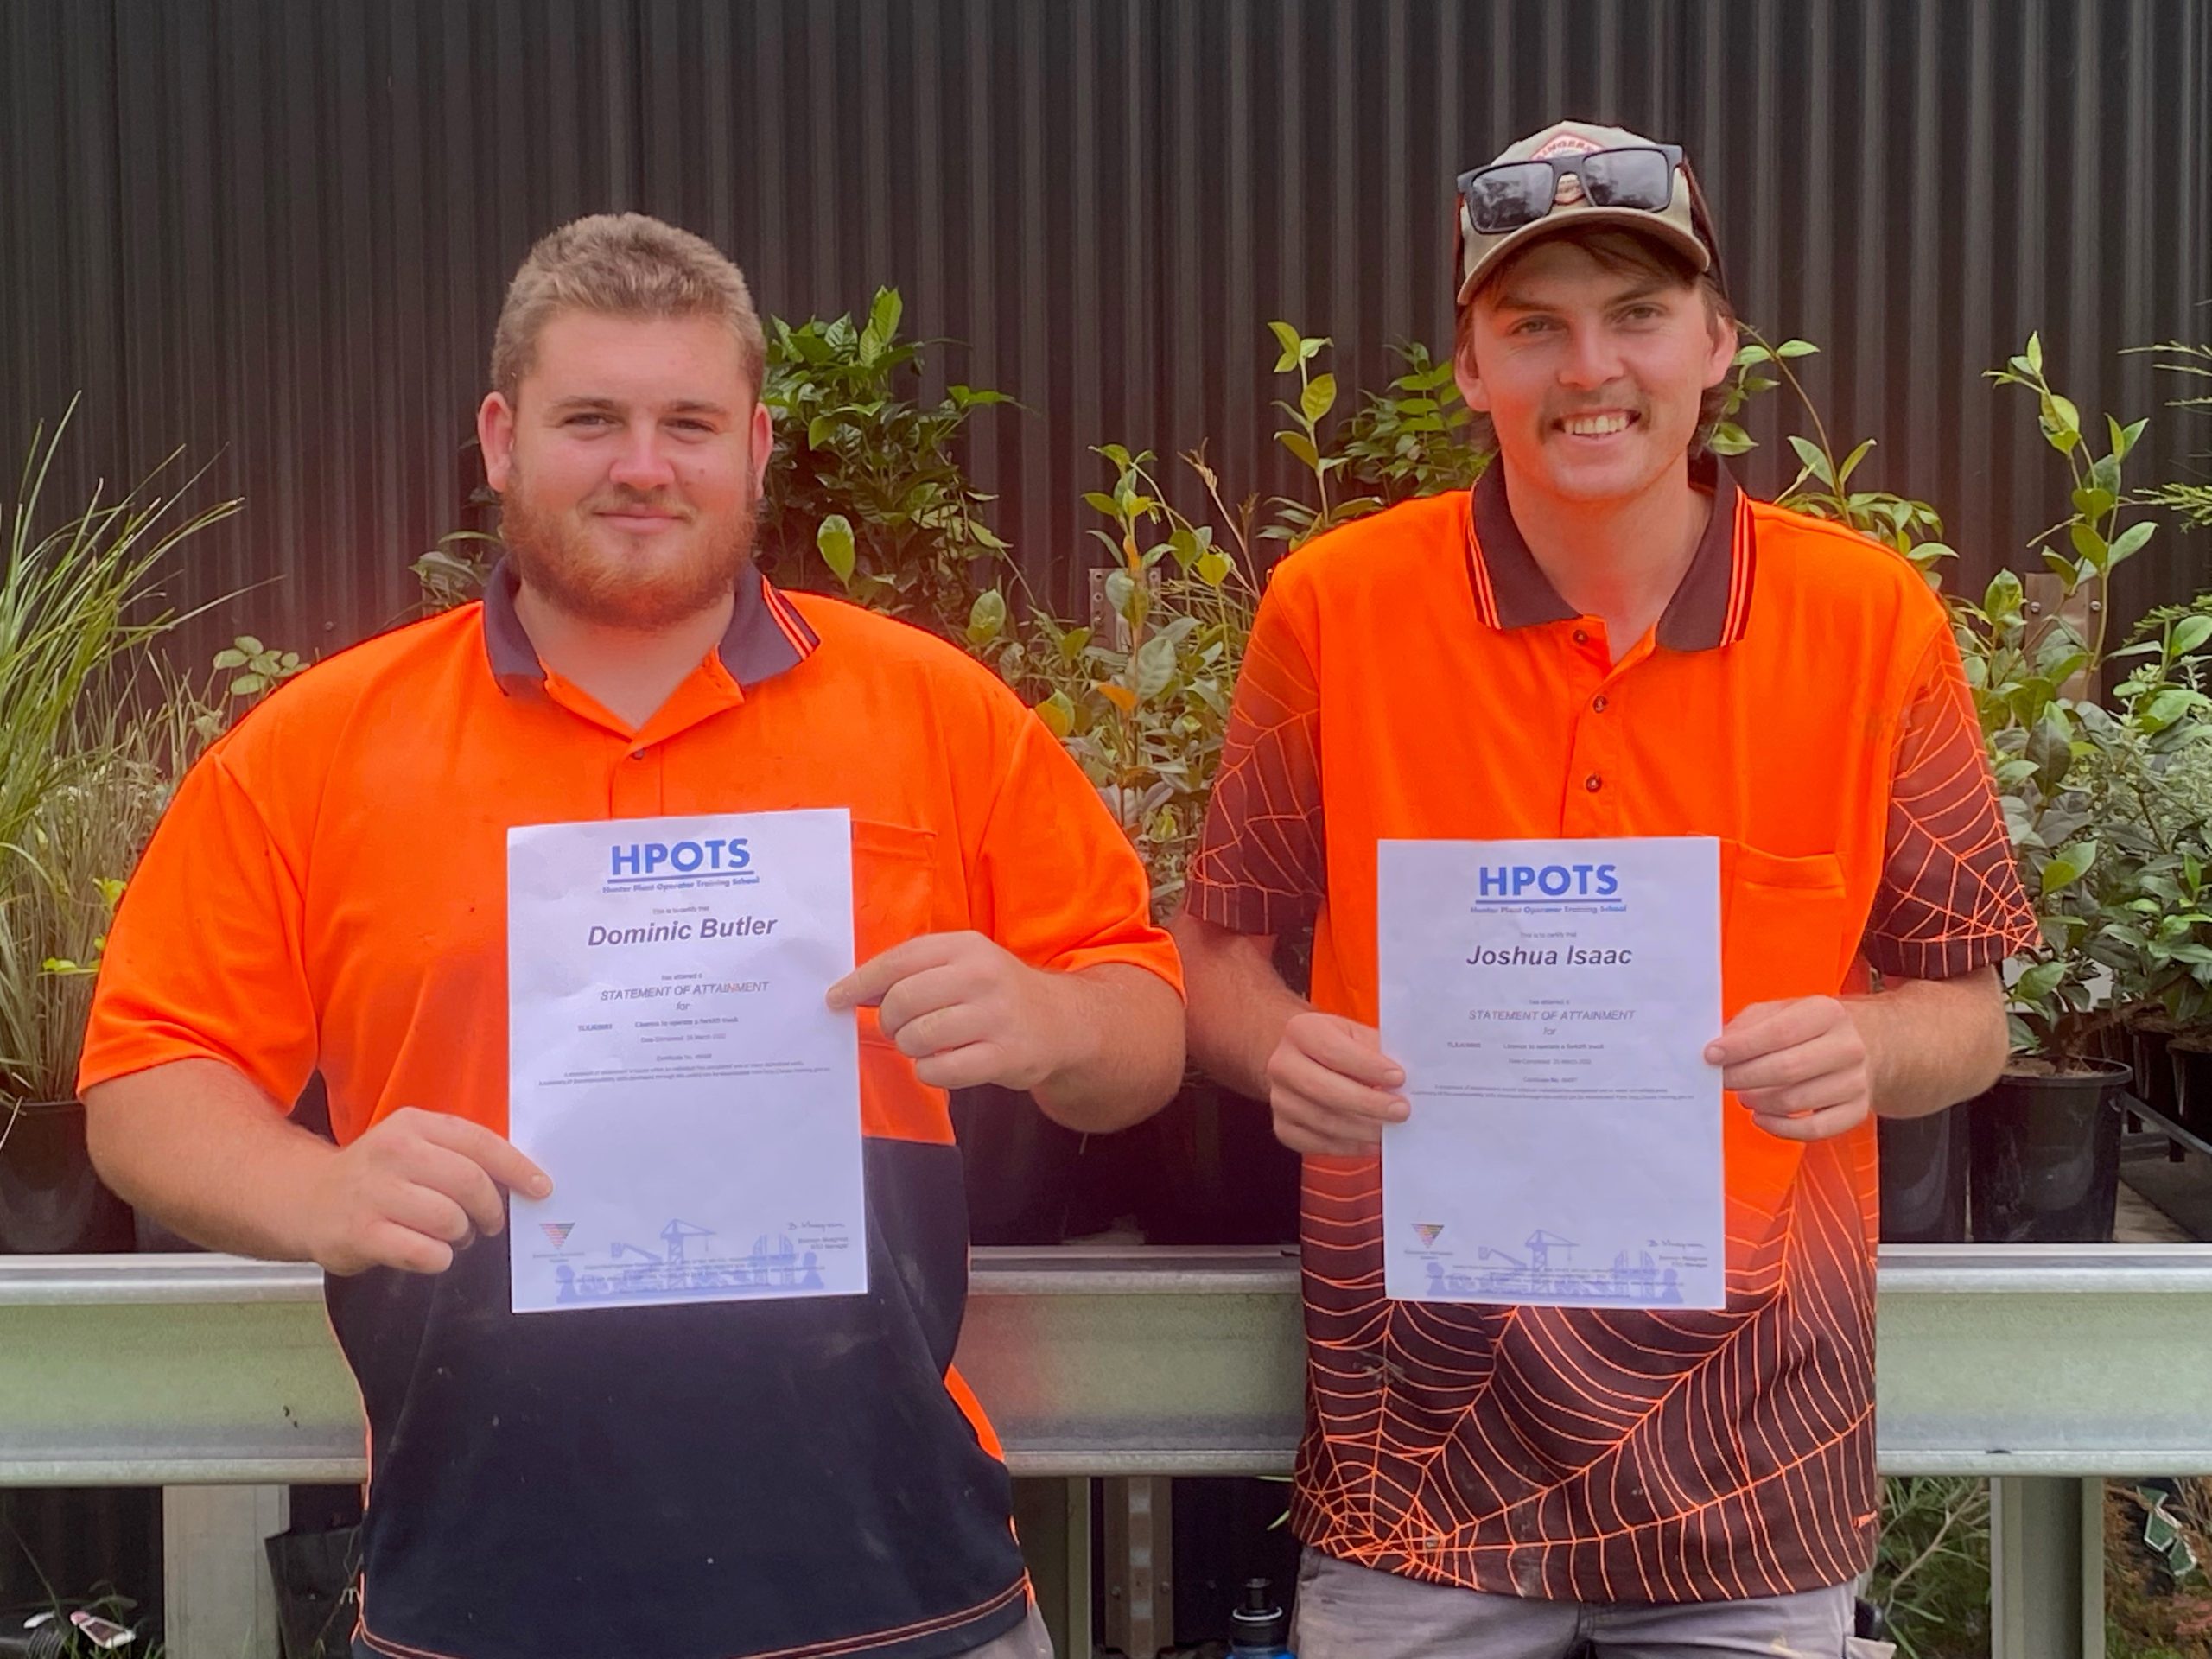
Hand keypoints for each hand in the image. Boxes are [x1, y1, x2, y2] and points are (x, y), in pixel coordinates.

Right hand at [298, 1107, 551, 1275]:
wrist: (308, 1199)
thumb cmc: (378, 1177)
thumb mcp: (415, 1147)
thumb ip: (460, 1155)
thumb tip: (522, 1181)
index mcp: (414, 1125)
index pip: (480, 1143)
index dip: (517, 1168)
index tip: (541, 1189)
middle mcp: (394, 1152)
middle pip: (470, 1183)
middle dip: (490, 1209)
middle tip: (490, 1223)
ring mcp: (375, 1193)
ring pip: (450, 1219)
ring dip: (463, 1235)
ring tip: (454, 1237)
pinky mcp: (361, 1233)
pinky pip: (425, 1252)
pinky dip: (439, 1257)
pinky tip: (430, 1253)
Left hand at [826, 931, 1064, 1091]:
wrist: (1061, 1021)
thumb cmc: (997, 992)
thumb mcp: (963, 964)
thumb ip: (913, 970)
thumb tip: (854, 991)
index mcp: (965, 946)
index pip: (897, 962)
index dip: (860, 983)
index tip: (836, 1000)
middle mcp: (982, 975)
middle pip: (902, 1002)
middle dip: (890, 1022)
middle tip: (900, 1028)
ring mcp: (996, 1016)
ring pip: (917, 1038)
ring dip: (910, 1047)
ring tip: (926, 1045)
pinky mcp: (1005, 1056)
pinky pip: (940, 1070)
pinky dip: (929, 1072)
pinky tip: (943, 1064)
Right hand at [1264, 1011, 1409, 1155]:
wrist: (1304, 1062)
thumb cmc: (1339, 1048)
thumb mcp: (1356, 1035)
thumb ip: (1377, 1052)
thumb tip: (1406, 1080)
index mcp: (1301, 1031)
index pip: (1333, 1051)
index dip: (1367, 1066)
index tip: (1399, 1078)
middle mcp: (1282, 1064)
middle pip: (1324, 1090)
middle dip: (1368, 1103)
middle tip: (1401, 1111)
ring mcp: (1279, 1099)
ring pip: (1323, 1121)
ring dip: (1362, 1129)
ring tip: (1391, 1129)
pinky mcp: (1283, 1127)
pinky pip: (1317, 1144)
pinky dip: (1349, 1147)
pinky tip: (1371, 1143)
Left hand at [1705, 996, 1873, 1141]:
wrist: (1863, 1044)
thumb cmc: (1809, 1029)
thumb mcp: (1780, 1011)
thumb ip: (1747, 1025)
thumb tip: (1719, 1048)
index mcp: (1827, 1013)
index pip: (1779, 1032)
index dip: (1741, 1047)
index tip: (1711, 1055)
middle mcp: (1847, 1047)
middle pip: (1786, 1069)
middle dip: (1744, 1077)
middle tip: (1721, 1079)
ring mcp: (1856, 1082)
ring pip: (1796, 1101)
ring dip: (1759, 1102)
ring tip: (1743, 1095)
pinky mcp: (1856, 1111)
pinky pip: (1813, 1130)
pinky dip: (1780, 1128)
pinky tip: (1762, 1116)